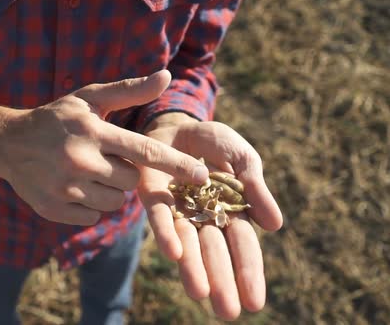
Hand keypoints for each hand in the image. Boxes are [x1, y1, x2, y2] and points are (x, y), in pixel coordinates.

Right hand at [0, 71, 208, 224]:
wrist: (8, 143)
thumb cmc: (57, 118)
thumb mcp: (89, 98)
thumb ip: (129, 90)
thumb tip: (167, 76)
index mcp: (93, 131)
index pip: (145, 151)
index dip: (177, 164)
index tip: (202, 174)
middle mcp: (80, 160)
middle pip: (131, 181)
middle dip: (126, 173)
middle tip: (106, 158)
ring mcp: (66, 188)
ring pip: (115, 202)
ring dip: (110, 190)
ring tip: (89, 172)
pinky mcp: (55, 209)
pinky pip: (93, 216)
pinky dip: (91, 205)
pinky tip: (74, 186)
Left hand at [139, 113, 282, 319]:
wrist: (179, 122)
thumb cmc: (215, 143)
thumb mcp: (242, 158)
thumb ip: (255, 187)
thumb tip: (275, 226)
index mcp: (231, 211)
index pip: (242, 245)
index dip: (249, 272)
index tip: (254, 303)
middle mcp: (203, 217)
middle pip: (215, 251)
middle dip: (222, 280)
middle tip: (228, 312)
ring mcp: (178, 209)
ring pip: (187, 242)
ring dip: (194, 268)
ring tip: (201, 294)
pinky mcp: (153, 197)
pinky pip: (161, 218)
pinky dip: (168, 234)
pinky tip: (174, 253)